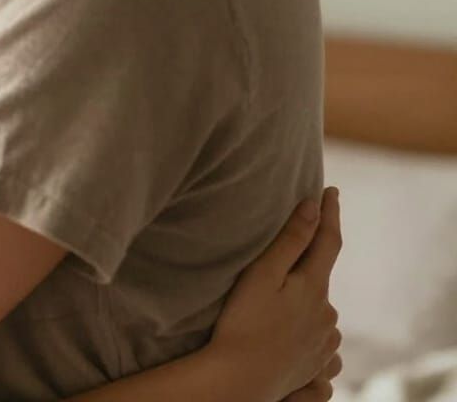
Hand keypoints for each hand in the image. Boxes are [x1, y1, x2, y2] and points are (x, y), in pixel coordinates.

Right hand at [210, 187, 342, 401]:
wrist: (240, 380)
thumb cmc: (244, 322)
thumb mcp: (263, 274)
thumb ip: (290, 240)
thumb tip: (313, 206)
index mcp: (315, 287)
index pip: (329, 240)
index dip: (330, 213)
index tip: (331, 190)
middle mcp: (328, 313)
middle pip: (319, 275)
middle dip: (306, 261)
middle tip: (281, 257)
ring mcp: (325, 341)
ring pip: (318, 306)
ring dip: (304, 296)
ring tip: (274, 300)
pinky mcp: (318, 363)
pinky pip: (318, 334)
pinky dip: (306, 324)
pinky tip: (285, 329)